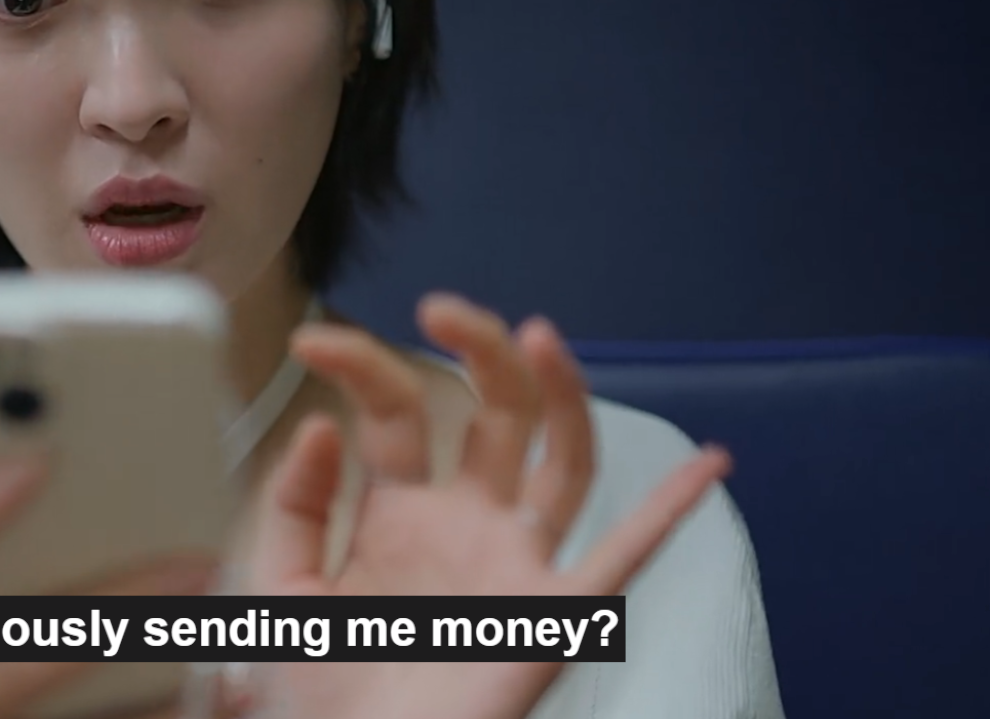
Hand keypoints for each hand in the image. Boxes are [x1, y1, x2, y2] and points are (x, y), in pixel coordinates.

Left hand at [239, 294, 730, 718]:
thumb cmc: (319, 689)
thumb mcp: (281, 588)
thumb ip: (296, 507)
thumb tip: (321, 424)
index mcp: (400, 509)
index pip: (393, 412)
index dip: (358, 366)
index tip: (310, 341)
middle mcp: (467, 521)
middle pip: (494, 414)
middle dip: (480, 351)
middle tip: (442, 308)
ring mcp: (515, 563)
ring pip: (560, 463)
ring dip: (559, 396)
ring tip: (538, 336)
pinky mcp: (551, 616)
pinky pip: (622, 558)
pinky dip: (669, 511)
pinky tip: (708, 462)